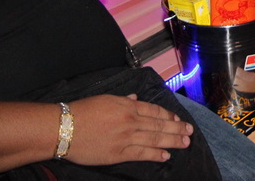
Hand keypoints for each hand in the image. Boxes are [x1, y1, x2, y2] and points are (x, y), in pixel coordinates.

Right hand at [66, 94, 192, 165]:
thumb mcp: (105, 99)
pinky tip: (166, 155)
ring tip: (185, 143)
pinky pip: (141, 154)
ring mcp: (126, 137)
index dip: (169, 116)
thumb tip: (136, 99)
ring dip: (172, 141)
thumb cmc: (82, 111)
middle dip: (176, 128)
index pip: (155, 110)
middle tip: (190, 132)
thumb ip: (124, 100)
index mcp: (127, 106)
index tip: (178, 119)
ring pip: (154, 139)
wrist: (64, 127)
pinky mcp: (118, 153)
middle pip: (159, 125)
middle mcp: (130, 120)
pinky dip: (155, 154)